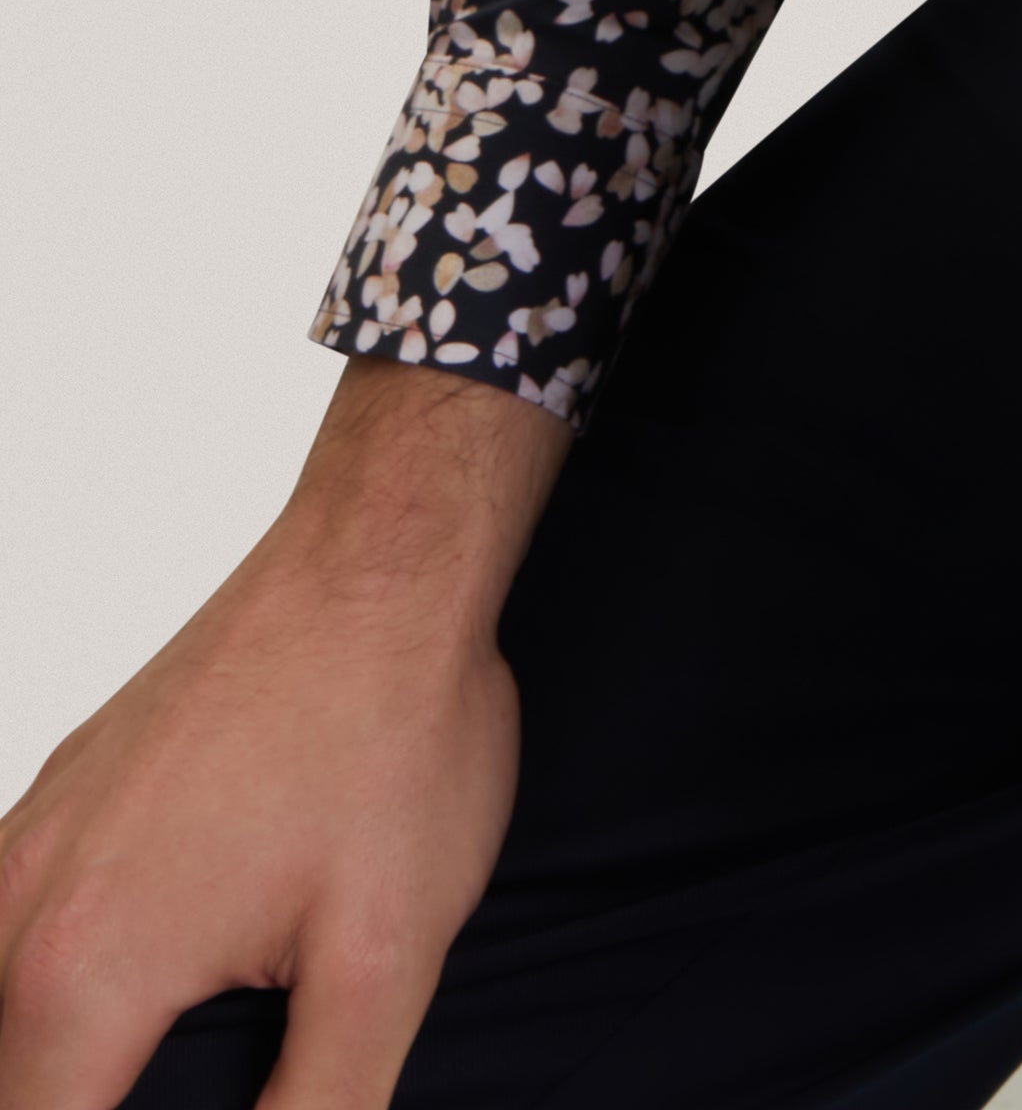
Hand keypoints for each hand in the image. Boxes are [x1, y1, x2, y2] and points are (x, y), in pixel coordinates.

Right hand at [0, 362, 564, 1109]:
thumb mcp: (385, 959)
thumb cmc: (394, 737)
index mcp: (79, 974)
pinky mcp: (57, 796)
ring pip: (7, 1015)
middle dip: (94, 1100)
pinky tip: (166, 980)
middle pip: (10, 1086)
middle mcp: (14, 906)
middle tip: (205, 1080)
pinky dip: (72, 983)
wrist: (386, 556)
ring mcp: (24, 840)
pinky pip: (20, 930)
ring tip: (176, 1059)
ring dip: (73, 1055)